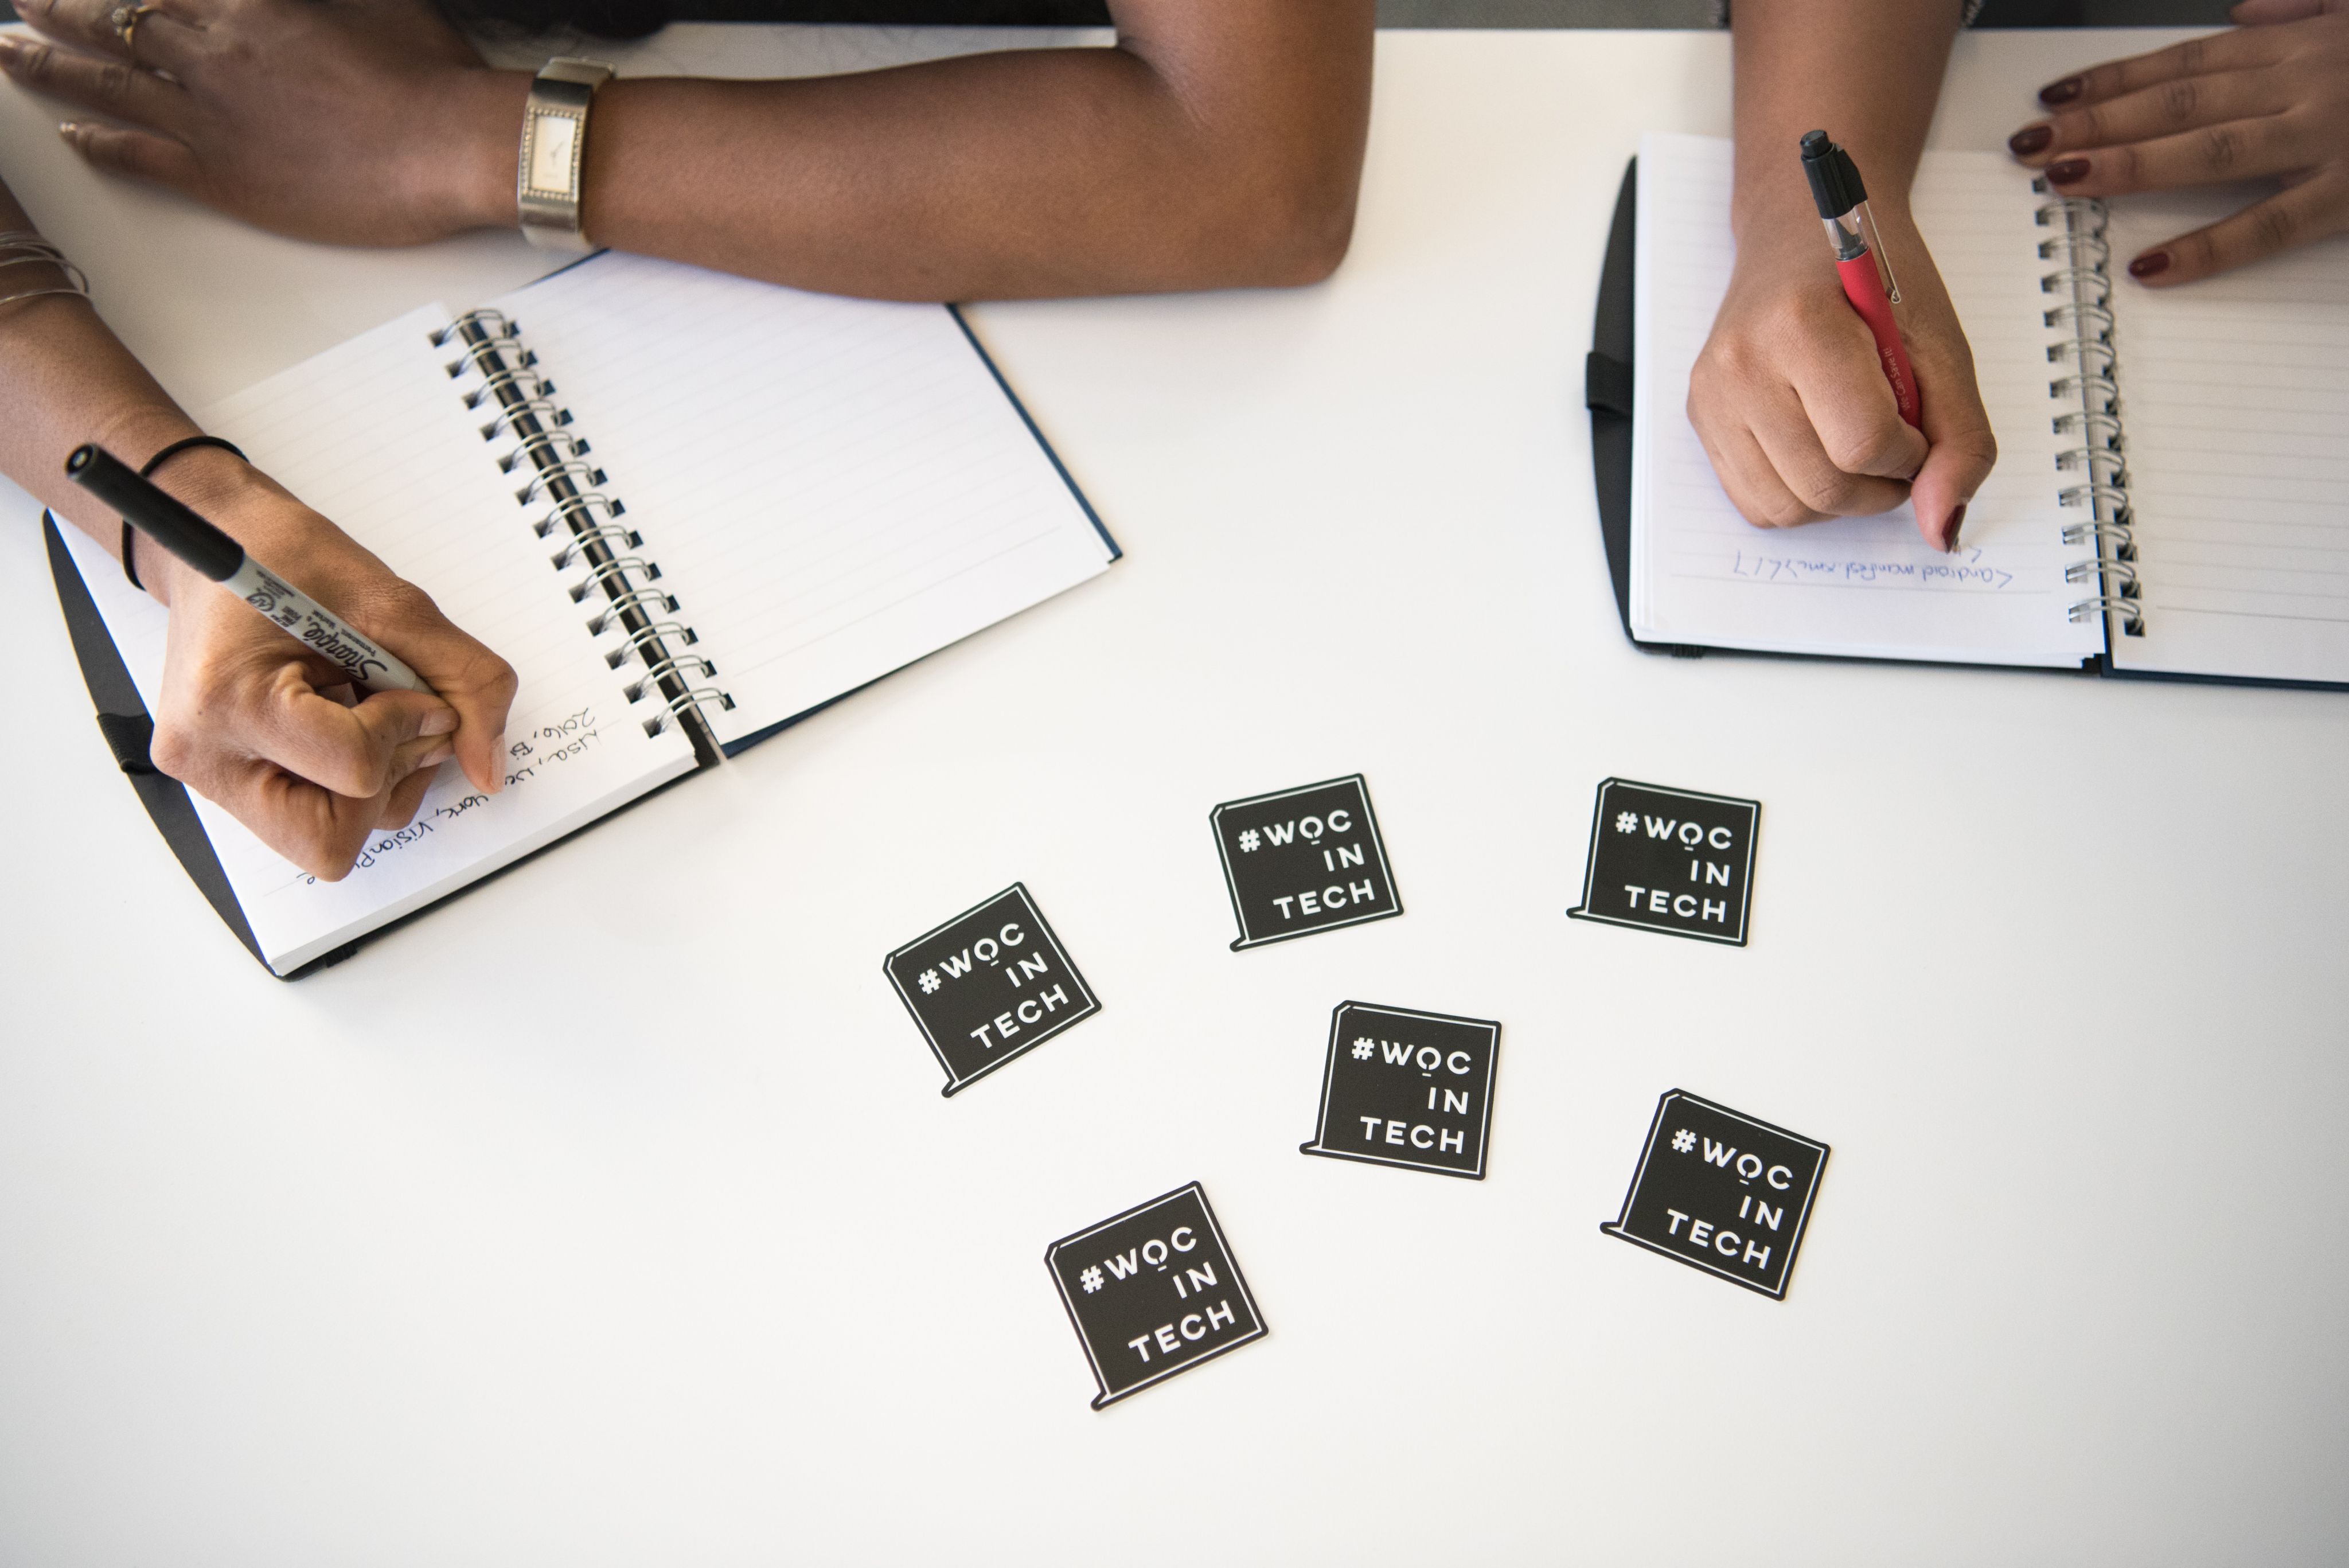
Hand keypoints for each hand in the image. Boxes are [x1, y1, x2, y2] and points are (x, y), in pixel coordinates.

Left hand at [0, 0, 525, 244]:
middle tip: (21, 6)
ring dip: (49, 68)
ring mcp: (211, 117)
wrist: (450, 146)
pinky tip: (73, 136)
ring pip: (106, 83)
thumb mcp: (373, 1)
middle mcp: (213, 53)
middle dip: (57, 10)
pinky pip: (139, 155)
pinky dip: (98, 143)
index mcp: (248, 6)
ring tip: (13, 57)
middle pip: (111, 22)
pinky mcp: (223, 176)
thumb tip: (301, 1)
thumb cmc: (426, 78)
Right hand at [141, 449, 516, 879]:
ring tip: (362, 706)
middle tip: (395, 711)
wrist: (221, 546)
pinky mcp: (227, 785)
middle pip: (332, 837)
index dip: (409, 727)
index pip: (356, 767)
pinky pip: (314, 820)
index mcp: (229, 699)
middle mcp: (207, 756)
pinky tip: (344, 721)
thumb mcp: (393, 601)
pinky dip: (354, 782)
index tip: (413, 686)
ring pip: (328, 839)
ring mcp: (211, 778)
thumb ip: (464, 681)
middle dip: (389, 777)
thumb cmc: (287, 559)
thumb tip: (489, 770)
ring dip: (377, 780)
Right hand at [1687, 212, 1996, 550]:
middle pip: (1823, 486)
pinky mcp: (1699, 416)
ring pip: (1786, 508)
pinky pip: (1754, 502)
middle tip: (1898, 446)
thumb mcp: (1939, 344)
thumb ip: (1959, 436)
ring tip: (1860, 451)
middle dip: (1880, 486)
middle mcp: (1741, 363)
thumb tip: (1943, 528)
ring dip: (1840, 499)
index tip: (1920, 425)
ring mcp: (1712, 395)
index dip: (1912, 453)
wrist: (1800, 233)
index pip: (1864, 443)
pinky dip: (1800, 497)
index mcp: (1801, 325)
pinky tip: (1821, 453)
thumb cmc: (1872, 279)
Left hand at [2006, 0, 2348, 283]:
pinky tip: (2151, 264)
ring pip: (2210, 150)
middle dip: (2097, 122)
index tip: (2055, 97)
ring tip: (2064, 179)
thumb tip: (2244, 11)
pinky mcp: (2347, 193)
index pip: (2187, 64)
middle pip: (2180, 104)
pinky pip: (2269, 225)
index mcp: (2299, 48)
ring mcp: (2324, 139)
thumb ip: (2305, 9)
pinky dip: (2208, 245)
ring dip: (2131, 164)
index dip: (2114, 80)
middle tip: (2031, 143)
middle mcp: (2302, 86)